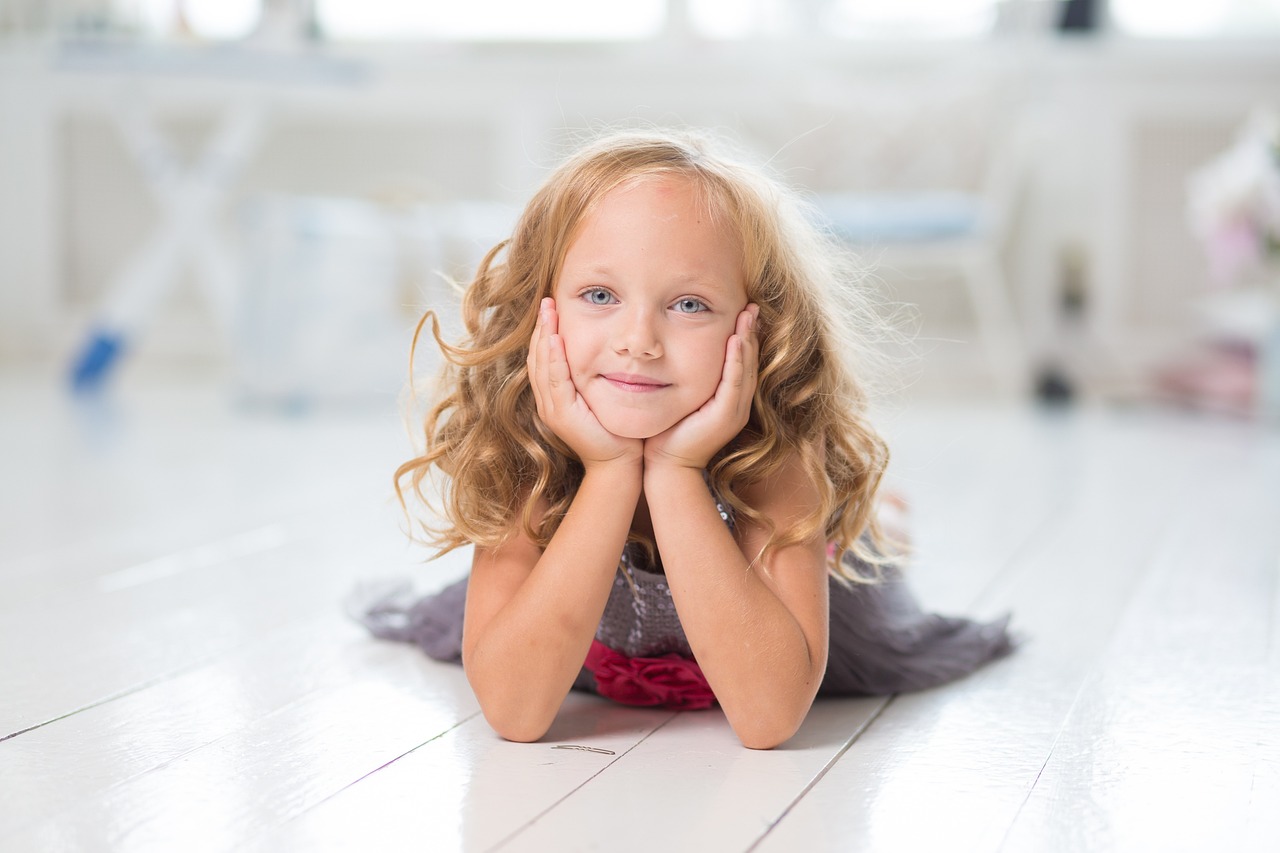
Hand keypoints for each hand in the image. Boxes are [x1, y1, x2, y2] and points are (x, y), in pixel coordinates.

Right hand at [527, 298, 642, 468]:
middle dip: (541, 327)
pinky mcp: (562, 415)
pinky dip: (554, 358)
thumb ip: (596, 375)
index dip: (545, 331)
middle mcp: (548, 402)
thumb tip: (606, 347)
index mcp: (555, 397)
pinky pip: (554, 380)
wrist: (620, 464)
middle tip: (546, 300)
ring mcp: (552, 409)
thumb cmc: (618, 432)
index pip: (544, 357)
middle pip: (537, 356)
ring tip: (548, 310)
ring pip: (542, 365)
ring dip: (544, 335)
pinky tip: (556, 338)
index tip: (551, 306)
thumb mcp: (603, 396)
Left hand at [644, 304, 758, 471]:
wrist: (666, 466)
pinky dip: (736, 359)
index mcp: (729, 401)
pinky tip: (736, 339)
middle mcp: (737, 405)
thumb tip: (675, 352)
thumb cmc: (667, 434)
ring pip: (745, 368)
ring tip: (749, 314)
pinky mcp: (725, 416)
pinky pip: (734, 382)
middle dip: (751, 331)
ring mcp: (734, 411)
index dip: (745, 336)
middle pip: (749, 361)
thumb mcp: (681, 399)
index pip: (741, 362)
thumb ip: (686, 378)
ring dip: (748, 339)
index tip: (743, 311)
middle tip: (752, 305)